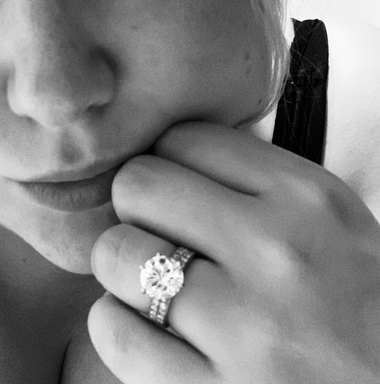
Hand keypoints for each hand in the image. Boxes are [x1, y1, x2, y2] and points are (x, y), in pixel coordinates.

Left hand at [88, 122, 379, 382]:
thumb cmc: (357, 304)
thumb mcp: (328, 219)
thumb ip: (251, 182)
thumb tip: (163, 160)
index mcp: (305, 197)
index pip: (183, 138)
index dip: (166, 161)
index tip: (174, 190)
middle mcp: (275, 251)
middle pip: (138, 184)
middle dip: (134, 206)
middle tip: (154, 232)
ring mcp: (246, 327)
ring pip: (115, 253)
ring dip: (120, 265)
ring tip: (148, 282)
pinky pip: (114, 331)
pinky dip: (116, 324)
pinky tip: (147, 329)